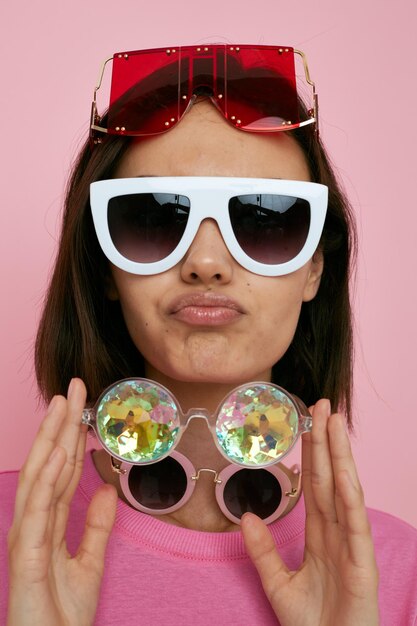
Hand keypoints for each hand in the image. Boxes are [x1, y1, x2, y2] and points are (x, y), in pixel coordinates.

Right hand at [7, 379, 117, 625]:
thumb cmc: (64, 617)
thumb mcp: (90, 564)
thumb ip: (97, 526)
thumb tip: (105, 487)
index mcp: (48, 524)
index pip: (61, 471)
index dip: (71, 437)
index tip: (82, 407)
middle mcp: (33, 525)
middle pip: (47, 466)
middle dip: (59, 426)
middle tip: (72, 388)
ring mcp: (26, 539)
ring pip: (38, 479)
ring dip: (50, 440)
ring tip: (63, 407)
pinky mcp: (26, 558)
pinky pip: (37, 510)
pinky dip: (47, 478)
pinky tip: (58, 452)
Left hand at [241, 399, 378, 625]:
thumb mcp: (279, 584)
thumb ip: (263, 551)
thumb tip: (246, 516)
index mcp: (321, 536)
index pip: (315, 485)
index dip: (312, 453)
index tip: (307, 423)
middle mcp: (339, 533)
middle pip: (330, 478)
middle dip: (327, 441)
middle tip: (323, 405)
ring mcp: (353, 546)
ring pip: (345, 491)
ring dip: (340, 455)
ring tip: (335, 422)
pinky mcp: (362, 564)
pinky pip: (354, 523)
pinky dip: (349, 495)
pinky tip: (343, 469)